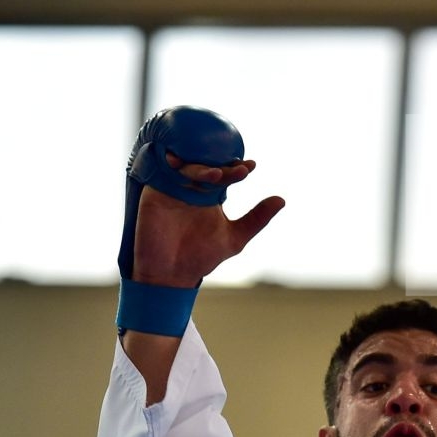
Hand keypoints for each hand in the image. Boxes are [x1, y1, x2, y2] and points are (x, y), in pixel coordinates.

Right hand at [130, 157, 283, 286]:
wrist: (171, 274)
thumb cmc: (201, 258)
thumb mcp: (235, 237)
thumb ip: (257, 218)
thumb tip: (282, 200)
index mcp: (210, 195)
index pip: (225, 174)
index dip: (237, 168)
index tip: (251, 166)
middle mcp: (192, 187)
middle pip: (207, 165)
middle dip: (222, 165)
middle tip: (238, 170)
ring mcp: (173, 187)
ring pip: (187, 166)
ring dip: (201, 167)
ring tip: (218, 175)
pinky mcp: (155, 190)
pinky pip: (161, 170)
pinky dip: (171, 164)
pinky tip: (179, 163)